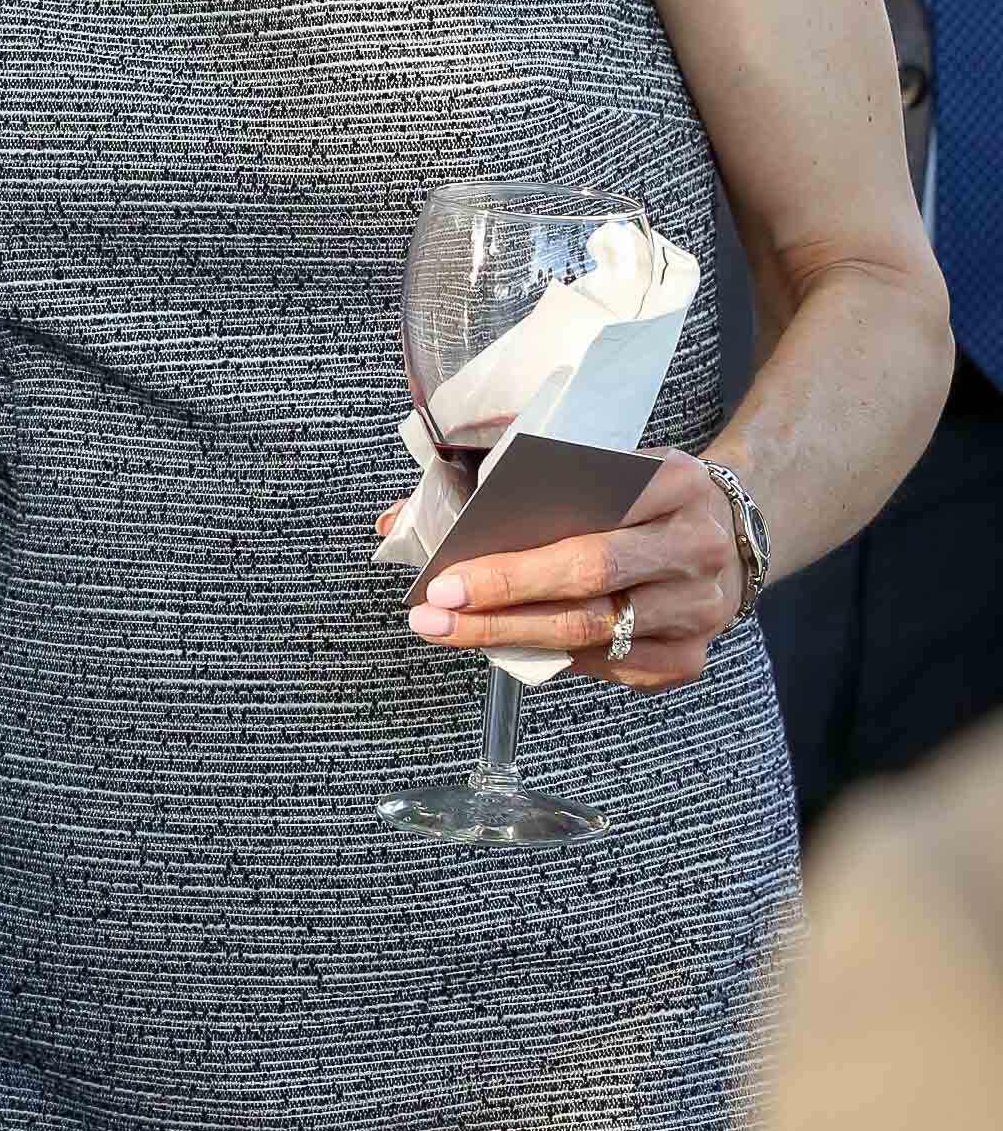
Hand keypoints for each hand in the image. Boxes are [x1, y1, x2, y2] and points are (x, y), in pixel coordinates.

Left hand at [400, 450, 746, 690]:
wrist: (730, 527)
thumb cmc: (639, 492)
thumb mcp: (602, 463)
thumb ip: (519, 482)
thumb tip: (400, 519)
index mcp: (675, 479)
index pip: (588, 520)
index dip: (515, 556)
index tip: (449, 572)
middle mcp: (695, 544)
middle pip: (589, 580)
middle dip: (503, 601)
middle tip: (437, 611)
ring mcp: (700, 607)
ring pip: (595, 631)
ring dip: (515, 637)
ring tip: (451, 633)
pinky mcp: (693, 655)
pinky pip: (613, 668)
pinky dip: (558, 660)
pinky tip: (511, 650)